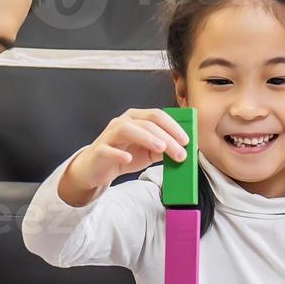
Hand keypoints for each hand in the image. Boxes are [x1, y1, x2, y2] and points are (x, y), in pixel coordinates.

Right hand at [60, 108, 189, 204]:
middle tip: (180, 152)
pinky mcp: (99, 150)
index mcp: (136, 118)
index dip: (173, 126)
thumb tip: (182, 151)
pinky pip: (108, 149)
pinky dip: (118, 154)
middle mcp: (122, 122)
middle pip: (146, 123)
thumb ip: (163, 149)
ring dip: (146, 138)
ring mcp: (109, 135)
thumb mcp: (148, 152)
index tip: (187, 140)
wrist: (97, 168)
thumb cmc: (123, 155)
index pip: (157, 115)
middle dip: (166, 136)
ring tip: (161, 149)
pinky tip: (128, 159)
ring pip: (127, 129)